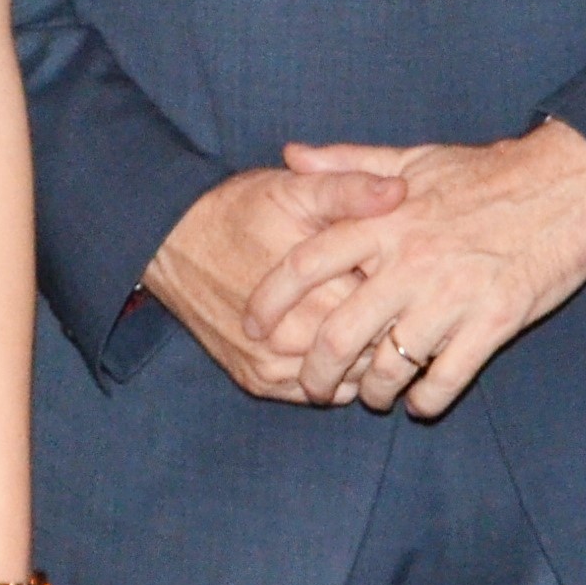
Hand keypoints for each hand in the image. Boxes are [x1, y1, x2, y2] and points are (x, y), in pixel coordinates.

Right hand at [144, 163, 406, 403]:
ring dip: (365, 361)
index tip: (415, 282)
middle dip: (392, 333)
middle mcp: (296, 339)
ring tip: (373, 330)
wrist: (171, 242)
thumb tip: (400, 192)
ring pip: (349, 381)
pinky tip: (341, 349)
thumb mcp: (295, 189)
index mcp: (317, 291)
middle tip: (402, 310)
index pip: (389, 313)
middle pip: (374, 353)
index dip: (407, 299)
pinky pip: (316, 395)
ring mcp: (275, 367)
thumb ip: (350, 191)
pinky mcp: (258, 381)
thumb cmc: (239, 210)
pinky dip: (335, 378)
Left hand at [248, 121, 585, 416]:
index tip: (253, 325)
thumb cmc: (488, 173)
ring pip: (389, 367)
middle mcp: (410, 263)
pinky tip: (421, 402)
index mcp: (385, 221)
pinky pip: (445, 380)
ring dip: (373, 392)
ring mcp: (452, 297)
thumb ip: (348, 163)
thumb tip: (290, 155)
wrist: (569, 185)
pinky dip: (426, 401)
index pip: (307, 264)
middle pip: (339, 335)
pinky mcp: (493, 323)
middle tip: (311, 387)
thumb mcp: (413, 158)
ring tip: (373, 396)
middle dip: (316, 373)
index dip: (271, 299)